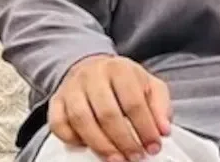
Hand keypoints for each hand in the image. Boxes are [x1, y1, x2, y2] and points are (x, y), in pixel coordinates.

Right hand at [48, 54, 172, 161]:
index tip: (154, 146)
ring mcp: (71, 89)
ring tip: (116, 159)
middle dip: (124, 140)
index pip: (133, 102)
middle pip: (107, 113)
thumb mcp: (149, 85)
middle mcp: (93, 76)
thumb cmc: (124, 81)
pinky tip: (88, 147)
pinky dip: (72, 139)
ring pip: (82, 120)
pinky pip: (59, 124)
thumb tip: (164, 130)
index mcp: (119, 69)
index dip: (145, 127)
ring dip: (101, 145)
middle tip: (135, 156)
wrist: (92, 67)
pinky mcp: (56, 101)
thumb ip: (159, 106)